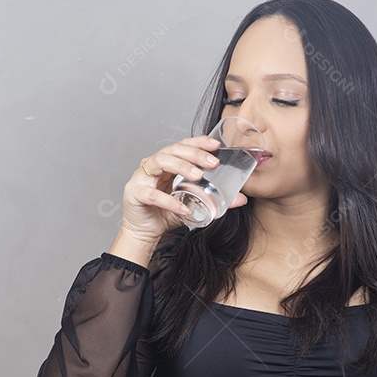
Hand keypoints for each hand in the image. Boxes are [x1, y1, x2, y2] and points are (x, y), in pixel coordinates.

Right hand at [120, 135, 248, 242]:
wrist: (144, 233)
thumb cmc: (165, 214)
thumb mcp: (194, 204)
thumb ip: (215, 200)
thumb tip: (241, 198)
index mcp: (167, 164)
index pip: (183, 145)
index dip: (198, 142)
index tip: (216, 145)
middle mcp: (153, 166)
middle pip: (173, 149)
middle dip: (194, 153)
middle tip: (212, 163)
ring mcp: (142, 177)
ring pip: (160, 162)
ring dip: (181, 166)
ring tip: (198, 176)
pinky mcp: (135, 193)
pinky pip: (153, 195)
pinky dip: (170, 201)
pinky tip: (184, 208)